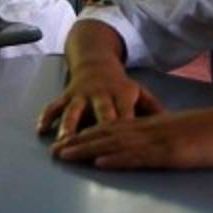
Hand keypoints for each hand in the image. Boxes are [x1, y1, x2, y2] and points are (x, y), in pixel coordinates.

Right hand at [36, 60, 162, 141]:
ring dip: (67, 127)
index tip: (125, 147)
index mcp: (123, 94)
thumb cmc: (121, 86)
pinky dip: (47, 116)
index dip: (125, 129)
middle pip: (99, 114)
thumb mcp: (140, 93)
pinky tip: (40, 130)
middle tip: (91, 150)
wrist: (96, 61)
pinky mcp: (67, 95)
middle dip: (95, 131)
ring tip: (62, 143)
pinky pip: (54, 105)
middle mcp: (101, 94)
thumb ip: (154, 109)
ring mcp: (82, 94)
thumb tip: (171, 128)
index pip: (126, 115)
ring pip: (74, 112)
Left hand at [50, 102, 212, 169]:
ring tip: (64, 155)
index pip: (118, 128)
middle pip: (109, 133)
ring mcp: (163, 140)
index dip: (90, 135)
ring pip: (118, 143)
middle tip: (53, 151)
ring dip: (88, 149)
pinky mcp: (174, 152)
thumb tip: (158, 151)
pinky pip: (141, 155)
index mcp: (158, 125)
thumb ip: (172, 141)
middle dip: (79, 142)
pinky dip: (117, 158)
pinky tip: (100, 162)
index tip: (69, 142)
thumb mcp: (191, 137)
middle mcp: (155, 129)